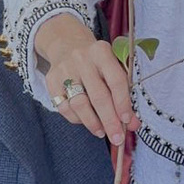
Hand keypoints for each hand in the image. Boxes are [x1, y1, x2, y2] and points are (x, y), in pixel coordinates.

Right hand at [36, 16, 138, 145]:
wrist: (67, 45)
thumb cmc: (98, 63)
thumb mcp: (113, 68)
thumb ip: (124, 94)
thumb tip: (133, 124)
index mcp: (102, 52)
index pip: (116, 80)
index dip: (123, 103)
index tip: (127, 121)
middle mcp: (82, 59)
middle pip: (98, 96)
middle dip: (110, 121)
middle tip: (117, 138)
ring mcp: (64, 70)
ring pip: (79, 104)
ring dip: (93, 123)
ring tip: (102, 132)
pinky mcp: (51, 81)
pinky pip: (64, 108)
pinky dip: (77, 119)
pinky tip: (87, 122)